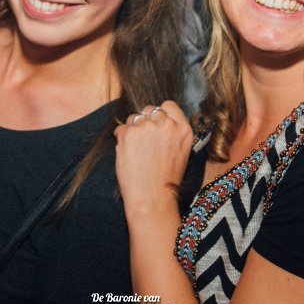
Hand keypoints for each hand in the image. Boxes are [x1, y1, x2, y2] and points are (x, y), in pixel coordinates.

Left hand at [115, 101, 193, 216]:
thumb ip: (173, 133)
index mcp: (183, 129)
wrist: (152, 197)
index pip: (169, 105)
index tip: (156, 124)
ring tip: (136, 150)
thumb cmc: (166, 180)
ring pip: (134, 117)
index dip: (160, 113)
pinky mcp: (129, 133)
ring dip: (132, 129)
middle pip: (150, 109)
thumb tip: (158, 120)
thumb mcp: (181, 152)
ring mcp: (146, 127)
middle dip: (145, 121)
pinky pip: (121, 129)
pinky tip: (127, 153)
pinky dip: (121, 139)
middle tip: (144, 140)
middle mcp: (166, 124)